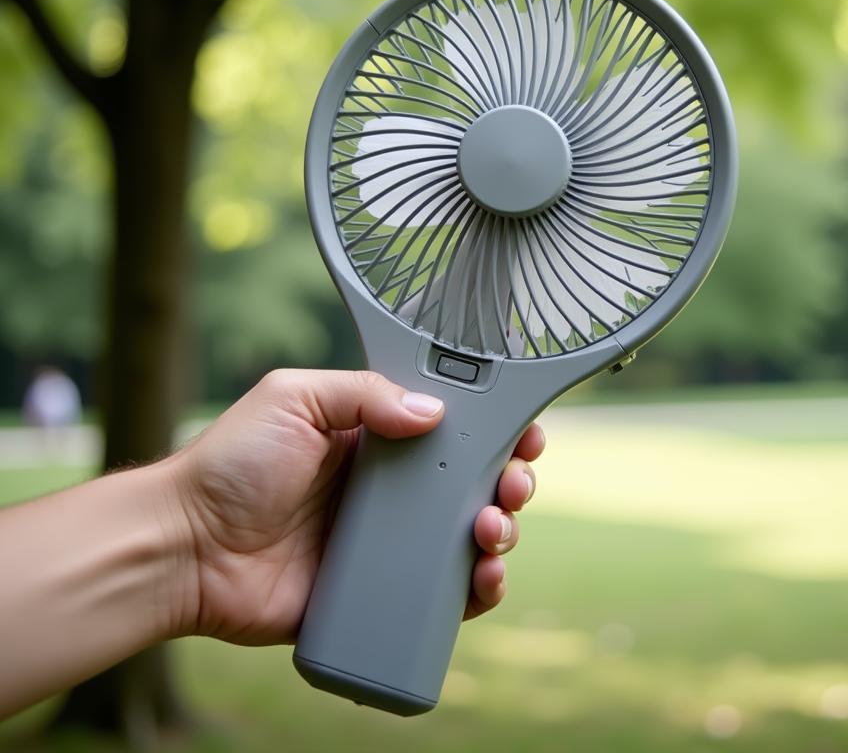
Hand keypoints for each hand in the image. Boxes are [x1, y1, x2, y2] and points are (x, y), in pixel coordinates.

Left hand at [165, 370, 543, 643]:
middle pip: (472, 483)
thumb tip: (434, 412)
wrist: (184, 548)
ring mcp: (385, 542)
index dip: (495, 429)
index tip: (523, 431)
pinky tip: (483, 581)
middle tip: (512, 484)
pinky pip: (440, 594)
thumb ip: (363, 394)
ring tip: (492, 531)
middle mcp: (389, 488)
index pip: (452, 428)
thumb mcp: (294, 398)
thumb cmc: (229, 465)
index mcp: (374, 438)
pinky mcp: (375, 592)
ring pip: (468, 538)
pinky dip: (475, 591)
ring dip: (502, 532)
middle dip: (509, 481)